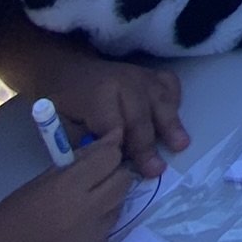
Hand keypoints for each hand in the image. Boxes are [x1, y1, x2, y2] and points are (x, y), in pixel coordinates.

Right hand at [0, 133, 130, 241]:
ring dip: (108, 200)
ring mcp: (92, 236)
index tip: (102, 153)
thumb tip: (109, 140)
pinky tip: (77, 227)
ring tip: (83, 203)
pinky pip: (107, 231)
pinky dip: (99, 224)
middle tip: (96, 177)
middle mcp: (87, 211)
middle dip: (114, 174)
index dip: (108, 152)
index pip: (111, 157)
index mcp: (68, 187)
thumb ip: (76, 162)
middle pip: (123, 181)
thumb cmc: (7, 218)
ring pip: (119, 206)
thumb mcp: (39, 182)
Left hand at [34, 47, 186, 180]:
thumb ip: (82, 142)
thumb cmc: (65, 103)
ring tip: (180, 145)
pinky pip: (170, 86)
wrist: (71, 71)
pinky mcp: (153, 75)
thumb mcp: (61, 125)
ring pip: (160, 101)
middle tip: (156, 170)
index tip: (127, 168)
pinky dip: (175, 101)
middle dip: (147, 145)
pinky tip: (175, 118)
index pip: (114, 125)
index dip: (121, 148)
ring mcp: (142, 76)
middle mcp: (124, 81)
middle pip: (140, 117)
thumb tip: (105, 160)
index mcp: (98, 94)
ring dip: (171, 125)